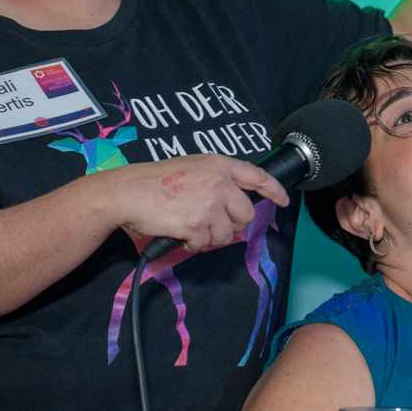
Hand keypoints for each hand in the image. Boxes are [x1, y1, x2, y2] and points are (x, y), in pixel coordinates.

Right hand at [109, 154, 289, 252]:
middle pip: (245, 214)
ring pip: (227, 234)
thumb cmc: (154, 181)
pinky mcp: (197, 224)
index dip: (274, 190)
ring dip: (210, 237)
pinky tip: (181, 234)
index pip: (257, 176)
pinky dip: (194, 245)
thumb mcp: (191, 167)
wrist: (128, 192)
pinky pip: (205, 244)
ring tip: (191, 227)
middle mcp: (219, 182)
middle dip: (232, 225)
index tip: (283, 201)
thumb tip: (233, 200)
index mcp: (219, 165)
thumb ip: (216, 179)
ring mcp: (210, 203)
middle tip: (212, 225)